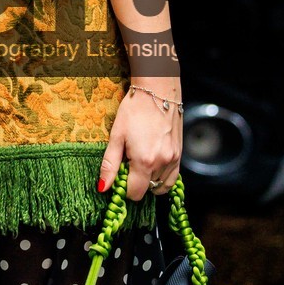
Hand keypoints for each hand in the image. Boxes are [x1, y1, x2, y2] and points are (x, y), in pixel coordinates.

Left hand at [100, 80, 181, 201]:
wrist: (158, 91)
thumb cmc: (135, 110)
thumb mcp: (116, 136)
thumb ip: (109, 165)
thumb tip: (103, 187)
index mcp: (144, 161)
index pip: (135, 193)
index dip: (124, 189)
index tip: (119, 177)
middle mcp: (162, 163)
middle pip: (147, 190)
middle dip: (136, 183)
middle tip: (128, 165)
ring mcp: (174, 159)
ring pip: (160, 185)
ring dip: (149, 180)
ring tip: (140, 163)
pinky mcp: (180, 154)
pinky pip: (173, 178)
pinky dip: (162, 178)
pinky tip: (153, 166)